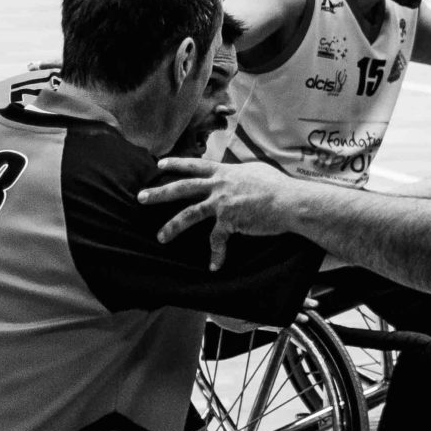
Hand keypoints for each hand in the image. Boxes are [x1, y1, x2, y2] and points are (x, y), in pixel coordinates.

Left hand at [139, 160, 301, 267]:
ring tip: (160, 237)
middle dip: (159, 193)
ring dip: (172, 226)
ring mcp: (222, 203)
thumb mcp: (257, 172)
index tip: (159, 165)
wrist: (289, 201)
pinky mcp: (230, 220)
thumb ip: (241, 174)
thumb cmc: (279, 186)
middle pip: (183, 188)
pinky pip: (217, 240)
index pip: (196, 165)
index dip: (176, 164)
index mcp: (225, 172)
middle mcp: (219, 185)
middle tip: (140, 198)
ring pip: (189, 214)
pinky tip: (214, 266)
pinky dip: (217, 254)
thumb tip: (240, 173)